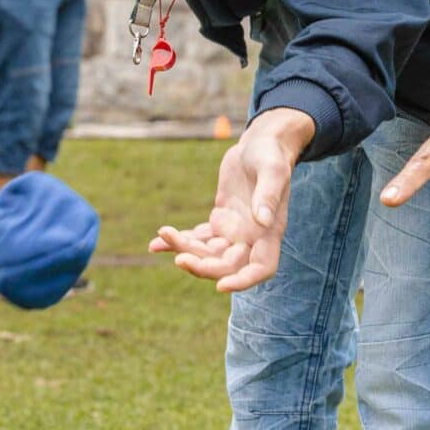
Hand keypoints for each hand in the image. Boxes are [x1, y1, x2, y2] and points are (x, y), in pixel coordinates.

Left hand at [151, 108, 313, 292]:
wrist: (261, 143)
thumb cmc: (270, 154)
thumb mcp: (272, 169)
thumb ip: (268, 194)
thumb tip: (262, 220)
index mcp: (269, 230)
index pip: (262, 268)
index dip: (243, 281)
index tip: (221, 286)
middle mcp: (252, 237)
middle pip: (228, 265)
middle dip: (204, 266)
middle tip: (179, 259)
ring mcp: (234, 231)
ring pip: (208, 254)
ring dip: (185, 250)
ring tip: (163, 235)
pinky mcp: (219, 221)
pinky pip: (198, 238)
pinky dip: (178, 241)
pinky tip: (158, 240)